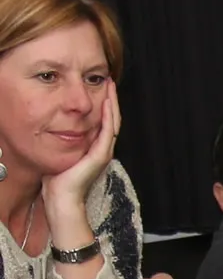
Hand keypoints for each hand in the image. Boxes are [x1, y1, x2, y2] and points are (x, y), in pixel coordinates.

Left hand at [43, 80, 119, 228]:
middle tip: (110, 81)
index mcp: (94, 148)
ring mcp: (103, 152)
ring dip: (113, 103)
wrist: (61, 198)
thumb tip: (53, 127)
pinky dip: (109, 116)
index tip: (102, 87)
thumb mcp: (59, 153)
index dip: (105, 104)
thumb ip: (62, 140)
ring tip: (111, 87)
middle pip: (112, 118)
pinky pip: (107, 131)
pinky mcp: (100, 155)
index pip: (103, 122)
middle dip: (112, 99)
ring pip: (113, 122)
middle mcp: (102, 148)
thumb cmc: (57, 179)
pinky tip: (107, 103)